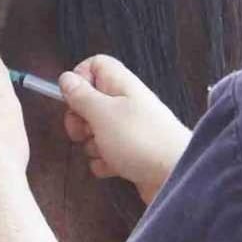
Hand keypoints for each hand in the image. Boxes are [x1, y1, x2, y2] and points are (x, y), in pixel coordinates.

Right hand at [60, 55, 189, 203]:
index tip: (73, 98)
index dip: (80, 78)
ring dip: (91, 144)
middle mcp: (126, 104)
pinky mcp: (131, 154)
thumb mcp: (102, 113)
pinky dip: (104, 162)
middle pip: (90, 101)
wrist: (176, 176)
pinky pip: (106, 154)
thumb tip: (66, 77)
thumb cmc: (140, 140)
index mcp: (121, 85)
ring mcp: (130, 130)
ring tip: (104, 151)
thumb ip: (81, 95)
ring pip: (96, 130)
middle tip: (82, 131)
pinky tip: (112, 167)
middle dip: (79, 118)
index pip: (96, 65)